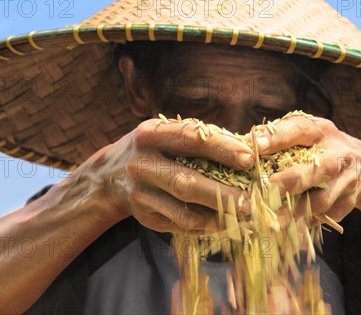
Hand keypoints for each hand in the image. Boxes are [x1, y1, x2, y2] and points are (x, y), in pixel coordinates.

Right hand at [72, 118, 253, 233]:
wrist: (108, 177)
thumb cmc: (154, 148)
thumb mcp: (165, 133)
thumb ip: (198, 139)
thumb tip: (246, 150)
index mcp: (150, 136)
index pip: (188, 140)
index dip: (220, 149)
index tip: (248, 158)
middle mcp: (142, 165)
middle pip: (185, 182)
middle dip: (222, 193)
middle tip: (252, 200)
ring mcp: (141, 195)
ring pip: (182, 211)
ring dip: (217, 217)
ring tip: (245, 217)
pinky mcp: (145, 218)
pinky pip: (180, 225)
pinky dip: (206, 226)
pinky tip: (227, 224)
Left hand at [255, 114, 360, 222]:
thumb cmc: (320, 147)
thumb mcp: (307, 135)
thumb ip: (280, 139)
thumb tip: (242, 148)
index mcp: (321, 131)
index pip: (300, 130)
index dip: (278, 138)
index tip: (256, 147)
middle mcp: (338, 154)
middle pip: (317, 169)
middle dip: (288, 181)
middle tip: (263, 190)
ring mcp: (346, 181)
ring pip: (321, 200)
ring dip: (293, 212)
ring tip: (268, 220)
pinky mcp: (347, 204)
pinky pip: (322, 218)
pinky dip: (301, 226)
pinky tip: (280, 231)